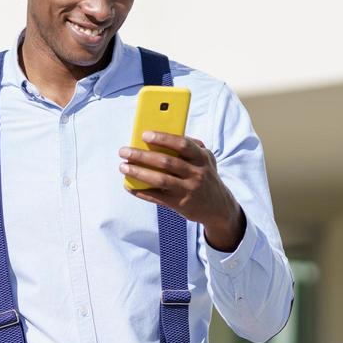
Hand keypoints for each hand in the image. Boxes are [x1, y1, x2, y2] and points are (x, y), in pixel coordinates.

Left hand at [118, 131, 245, 251]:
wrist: (219, 207)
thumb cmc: (205, 176)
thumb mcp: (204, 160)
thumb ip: (189, 147)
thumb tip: (159, 137)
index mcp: (201, 157)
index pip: (182, 144)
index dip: (163, 138)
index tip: (144, 134)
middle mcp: (197, 173)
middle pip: (166, 162)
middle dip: (142, 155)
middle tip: (124, 151)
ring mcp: (189, 190)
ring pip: (160, 179)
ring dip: (138, 172)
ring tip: (123, 167)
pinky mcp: (181, 204)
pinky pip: (157, 196)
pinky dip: (141, 191)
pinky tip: (129, 186)